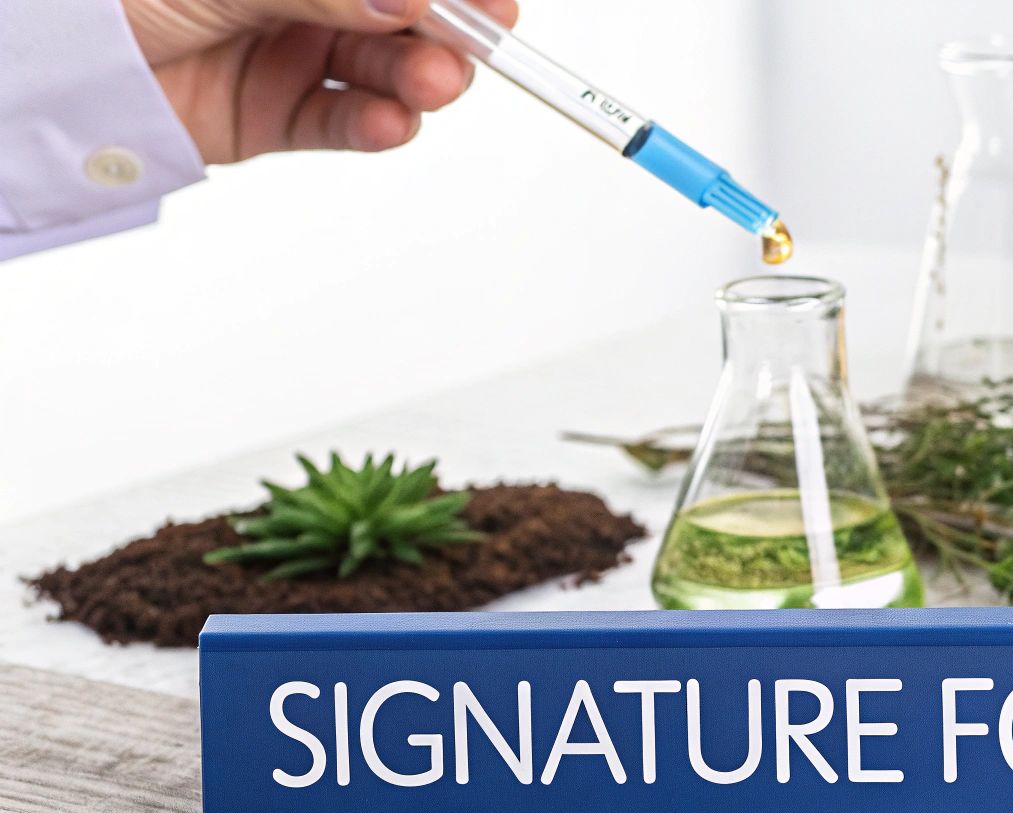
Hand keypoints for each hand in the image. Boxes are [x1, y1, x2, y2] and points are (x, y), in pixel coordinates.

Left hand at [124, 0, 519, 162]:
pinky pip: (341, 122)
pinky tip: (390, 121)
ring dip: (419, 76)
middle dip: (449, 26)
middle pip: (406, 10)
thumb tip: (414, 0)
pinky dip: (374, 125)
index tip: (492, 1)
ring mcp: (290, 48)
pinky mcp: (273, 113)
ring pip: (383, 66)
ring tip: (429, 85)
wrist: (43, 58)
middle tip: (476, 38)